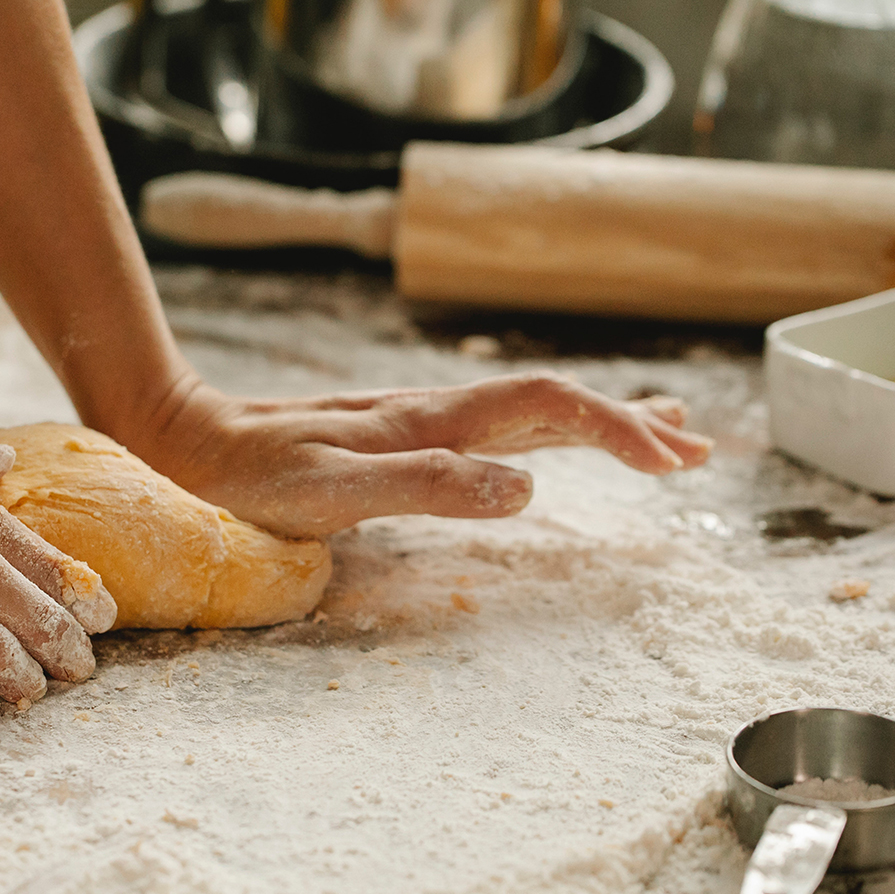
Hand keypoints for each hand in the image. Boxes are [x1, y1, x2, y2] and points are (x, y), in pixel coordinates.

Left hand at [126, 370, 713, 537]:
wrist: (198, 439)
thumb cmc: (256, 477)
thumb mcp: (334, 492)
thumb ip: (427, 486)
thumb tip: (528, 487)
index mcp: (435, 420)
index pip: (550, 406)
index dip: (618, 428)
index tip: (673, 464)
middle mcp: (440, 411)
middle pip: (558, 401)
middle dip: (631, 424)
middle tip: (696, 450)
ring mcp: (427, 420)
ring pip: (534, 409)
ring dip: (604, 422)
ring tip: (663, 437)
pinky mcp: (409, 436)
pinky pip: (499, 427)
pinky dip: (552, 431)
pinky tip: (555, 444)